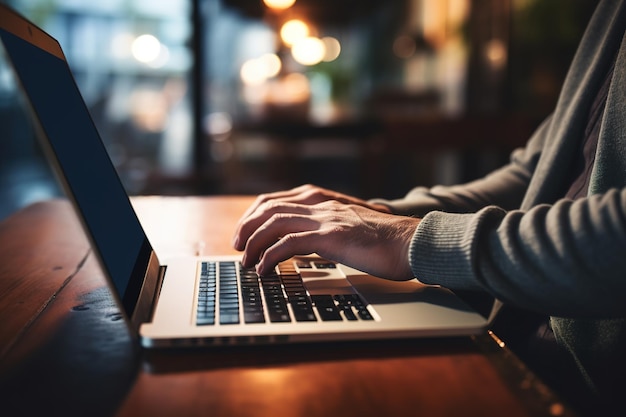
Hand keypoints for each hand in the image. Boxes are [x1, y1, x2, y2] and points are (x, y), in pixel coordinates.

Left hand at [232, 196, 419, 280]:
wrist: (410, 241)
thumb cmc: (382, 240)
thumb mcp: (345, 227)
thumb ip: (322, 228)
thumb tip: (299, 244)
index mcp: (321, 198)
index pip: (274, 200)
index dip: (252, 216)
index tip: (243, 234)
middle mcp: (319, 203)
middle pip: (268, 208)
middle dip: (246, 228)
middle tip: (237, 248)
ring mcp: (325, 218)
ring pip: (274, 223)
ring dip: (254, 243)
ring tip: (247, 262)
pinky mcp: (331, 236)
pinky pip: (288, 244)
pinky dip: (270, 257)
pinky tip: (265, 270)